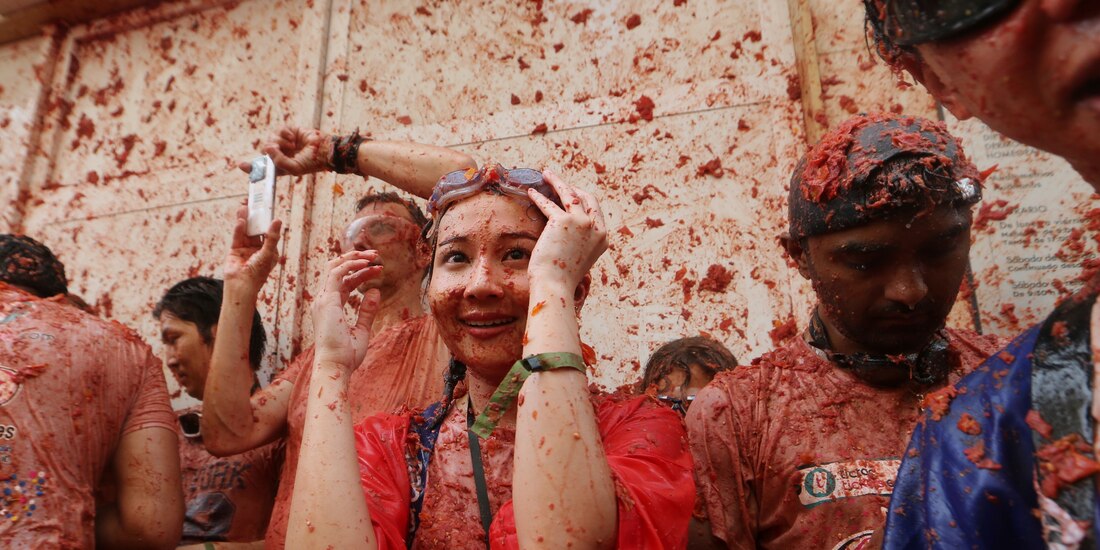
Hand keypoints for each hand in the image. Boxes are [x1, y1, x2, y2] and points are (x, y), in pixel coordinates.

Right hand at [224, 202, 281, 295]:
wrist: (241, 286)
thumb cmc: (258, 273)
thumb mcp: (268, 253)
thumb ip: (272, 237)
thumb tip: (278, 220)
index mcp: (269, 250)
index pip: (269, 231)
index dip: (267, 219)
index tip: (266, 207)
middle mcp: (258, 249)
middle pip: (256, 229)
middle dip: (254, 217)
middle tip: (253, 202)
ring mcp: (246, 249)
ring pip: (246, 231)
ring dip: (245, 219)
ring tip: (244, 206)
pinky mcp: (235, 250)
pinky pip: (238, 237)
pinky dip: (239, 229)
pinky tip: (240, 221)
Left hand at [238, 126, 330, 175]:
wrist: (326, 150)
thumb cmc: (313, 162)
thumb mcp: (295, 168)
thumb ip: (279, 162)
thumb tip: (267, 148)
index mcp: (281, 166)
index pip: (263, 167)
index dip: (252, 167)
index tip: (242, 165)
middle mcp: (282, 154)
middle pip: (265, 150)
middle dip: (269, 149)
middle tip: (275, 149)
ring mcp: (285, 143)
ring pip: (271, 139)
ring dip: (279, 141)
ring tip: (291, 145)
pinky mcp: (290, 131)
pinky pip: (280, 130)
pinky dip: (285, 133)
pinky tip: (293, 138)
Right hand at [310, 250, 382, 370]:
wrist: (335, 366)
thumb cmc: (347, 355)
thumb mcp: (362, 329)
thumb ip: (368, 310)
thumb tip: (376, 291)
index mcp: (330, 307)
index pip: (344, 282)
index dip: (360, 273)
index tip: (379, 270)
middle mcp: (323, 300)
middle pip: (337, 270)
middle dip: (355, 259)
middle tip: (375, 255)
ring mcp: (323, 299)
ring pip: (335, 266)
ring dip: (354, 257)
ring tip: (373, 255)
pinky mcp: (327, 299)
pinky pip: (337, 273)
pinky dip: (351, 264)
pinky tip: (367, 263)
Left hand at [526, 170, 607, 290]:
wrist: (555, 285)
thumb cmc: (563, 276)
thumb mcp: (579, 257)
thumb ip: (580, 241)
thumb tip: (569, 231)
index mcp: (602, 237)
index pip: (595, 210)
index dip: (583, 199)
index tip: (571, 193)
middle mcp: (596, 228)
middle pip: (587, 197)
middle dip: (573, 187)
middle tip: (558, 182)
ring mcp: (582, 223)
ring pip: (569, 194)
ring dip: (557, 181)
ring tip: (546, 174)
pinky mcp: (563, 221)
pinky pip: (549, 203)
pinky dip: (539, 196)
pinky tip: (531, 192)